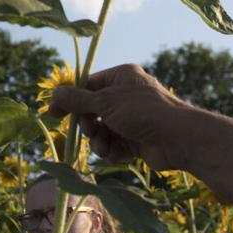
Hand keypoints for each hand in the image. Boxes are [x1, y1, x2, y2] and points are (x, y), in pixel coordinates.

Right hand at [49, 63, 190, 168]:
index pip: (87, 86)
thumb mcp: (105, 102)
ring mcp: (131, 118)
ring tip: (105, 148)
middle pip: (92, 110)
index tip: (53, 114)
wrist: (178, 139)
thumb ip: (77, 100)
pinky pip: (114, 144)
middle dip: (89, 125)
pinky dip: (112, 150)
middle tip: (92, 132)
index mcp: (121, 77)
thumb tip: (55, 93)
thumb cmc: (143, 112)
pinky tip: (117, 155)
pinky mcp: (136, 139)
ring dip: (99, 142)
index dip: (70, 100)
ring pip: (102, 130)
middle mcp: (126, 95)